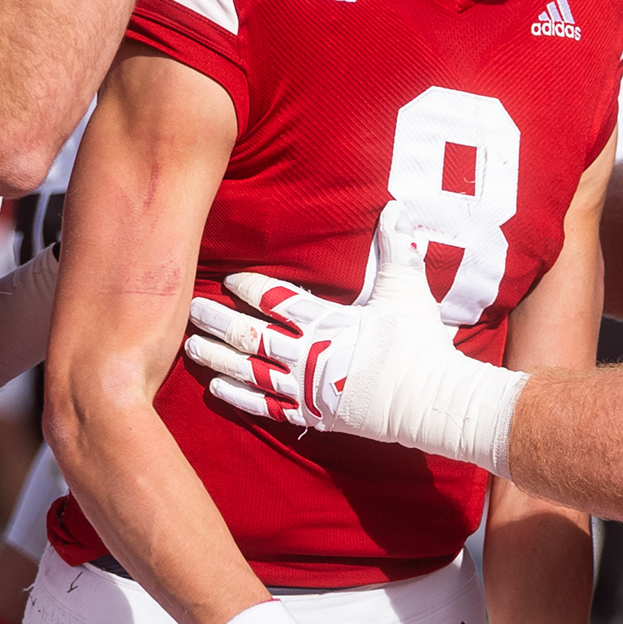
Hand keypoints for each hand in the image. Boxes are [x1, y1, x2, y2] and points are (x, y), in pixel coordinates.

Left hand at [183, 202, 526, 471]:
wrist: (432, 401)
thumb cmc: (420, 345)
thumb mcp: (407, 291)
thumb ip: (394, 249)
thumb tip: (395, 207)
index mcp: (328, 322)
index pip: (277, 299)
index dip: (250, 288)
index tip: (229, 279)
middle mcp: (309, 354)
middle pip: (251, 335)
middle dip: (218, 321)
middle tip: (190, 311)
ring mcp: (307, 388)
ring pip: (249, 372)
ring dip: (218, 358)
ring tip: (190, 348)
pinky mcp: (312, 416)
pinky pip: (265, 408)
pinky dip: (238, 398)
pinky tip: (216, 389)